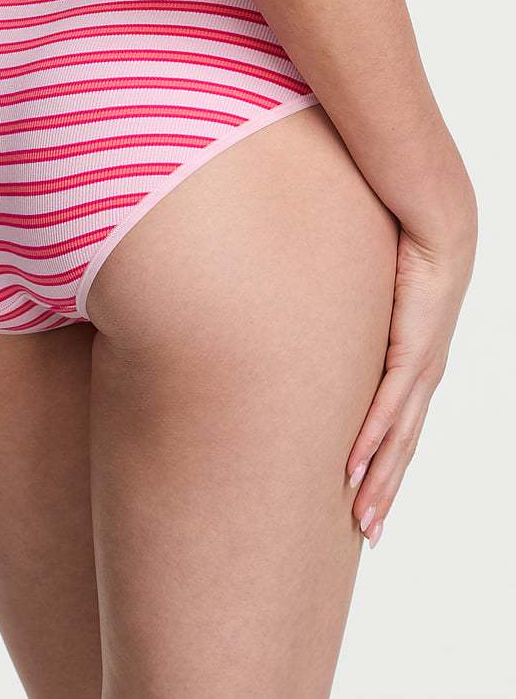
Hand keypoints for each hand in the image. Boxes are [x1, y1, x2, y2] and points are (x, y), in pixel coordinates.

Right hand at [346, 221, 476, 547]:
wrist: (439, 229)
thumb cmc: (406, 260)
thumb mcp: (377, 305)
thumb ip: (356, 327)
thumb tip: (323, 332)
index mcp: (419, 371)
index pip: (402, 434)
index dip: (387, 472)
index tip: (370, 504)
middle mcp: (424, 379)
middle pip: (403, 450)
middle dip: (384, 494)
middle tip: (367, 534)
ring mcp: (420, 369)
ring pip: (398, 439)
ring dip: (377, 480)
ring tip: (360, 515)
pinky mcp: (410, 351)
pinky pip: (387, 404)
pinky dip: (371, 438)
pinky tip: (353, 464)